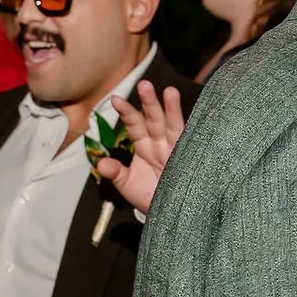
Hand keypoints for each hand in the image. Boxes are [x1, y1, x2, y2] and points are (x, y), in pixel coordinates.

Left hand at [95, 79, 184, 212]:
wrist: (166, 212)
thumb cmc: (146, 195)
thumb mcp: (127, 185)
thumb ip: (115, 172)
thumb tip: (101, 163)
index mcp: (143, 145)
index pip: (134, 124)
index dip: (126, 112)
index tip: (115, 99)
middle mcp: (160, 143)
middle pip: (154, 119)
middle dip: (149, 103)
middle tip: (144, 84)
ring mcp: (176, 149)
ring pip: (174, 126)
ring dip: (172, 110)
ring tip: (170, 92)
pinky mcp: (190, 158)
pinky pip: (191, 142)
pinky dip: (193, 131)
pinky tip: (196, 117)